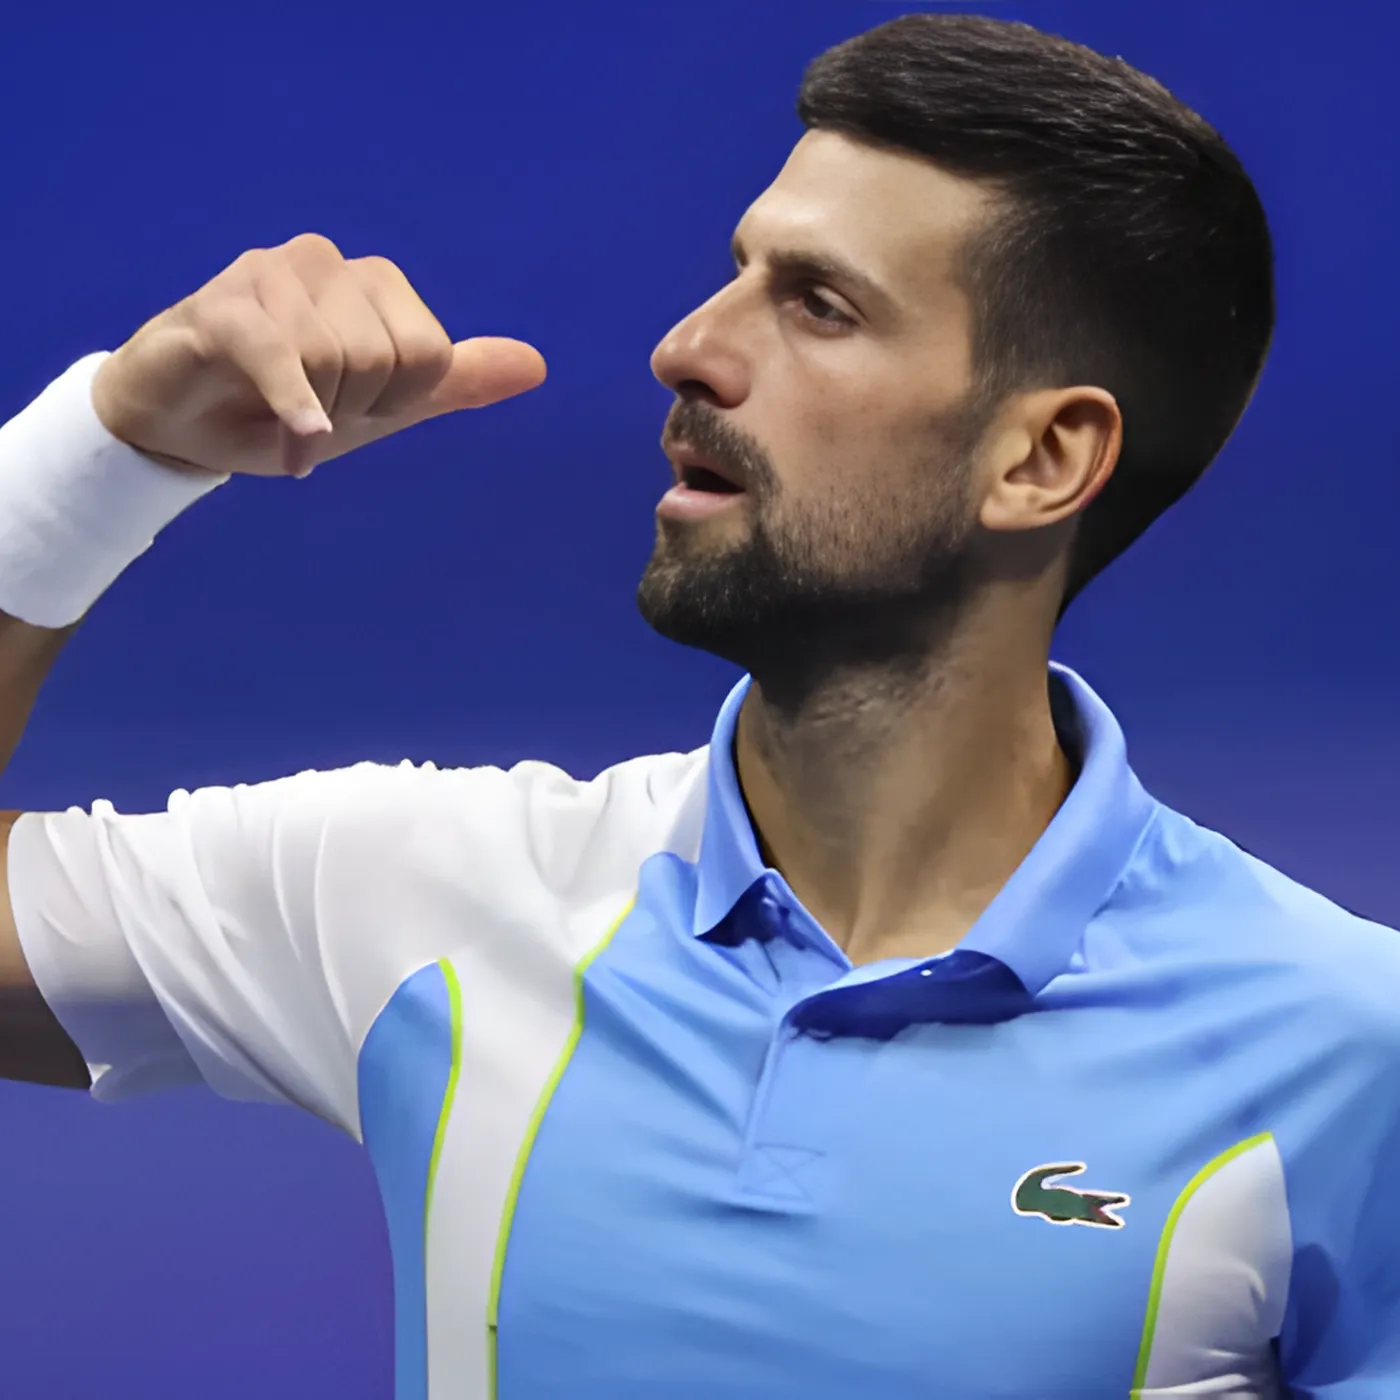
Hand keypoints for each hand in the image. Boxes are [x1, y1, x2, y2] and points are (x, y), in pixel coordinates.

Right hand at [91, 233, 546, 478]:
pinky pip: (279, 353)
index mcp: (374, 281)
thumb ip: (455, 382)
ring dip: (312, 413)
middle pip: (384, 357)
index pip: (429, 355)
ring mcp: (270, 274)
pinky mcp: (221, 305)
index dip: (396, 402)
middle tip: (312, 411)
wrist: (185, 430)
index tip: (353, 408)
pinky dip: (294, 406)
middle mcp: (326, 261)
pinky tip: (297, 440)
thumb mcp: (383, 407)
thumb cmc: (285, 411)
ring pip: (334, 359)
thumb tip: (537, 365)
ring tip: (282, 415)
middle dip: (352, 408)